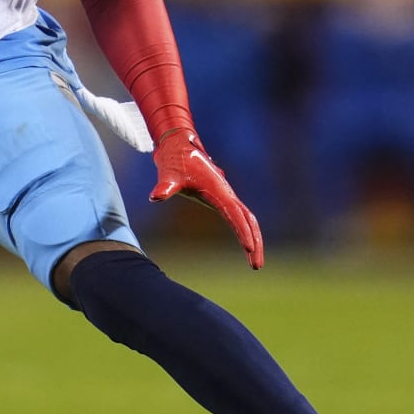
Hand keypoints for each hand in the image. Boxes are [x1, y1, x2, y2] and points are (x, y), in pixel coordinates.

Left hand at [149, 129, 263, 268]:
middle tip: (256, 267)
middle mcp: (226, 193)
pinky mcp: (222, 198)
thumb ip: (165, 186)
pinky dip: (247, 231)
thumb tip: (156, 196)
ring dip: (254, 239)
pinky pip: (240, 217)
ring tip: (255, 264)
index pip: (234, 214)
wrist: (179, 146)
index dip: (242, 231)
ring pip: (248, 219)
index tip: (248, 249)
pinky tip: (248, 246)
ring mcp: (226, 196)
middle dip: (255, 242)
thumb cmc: (174, 160)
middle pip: (249, 220)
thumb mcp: (168, 174)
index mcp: (217, 190)